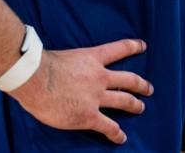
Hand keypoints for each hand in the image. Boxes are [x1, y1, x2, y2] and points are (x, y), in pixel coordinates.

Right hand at [9, 38, 151, 144]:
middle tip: (148, 88)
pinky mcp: (89, 116)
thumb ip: (69, 63)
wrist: (36, 80)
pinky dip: (116, 133)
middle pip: (128, 79)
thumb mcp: (61, 56)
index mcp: (92, 58)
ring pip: (123, 100)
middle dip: (140, 84)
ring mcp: (96, 97)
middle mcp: (100, 77)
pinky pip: (108, 126)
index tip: (143, 46)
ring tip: (141, 108)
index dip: (133, 47)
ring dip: (135, 105)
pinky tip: (121, 137)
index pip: (118, 49)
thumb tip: (60, 69)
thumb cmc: (40, 66)